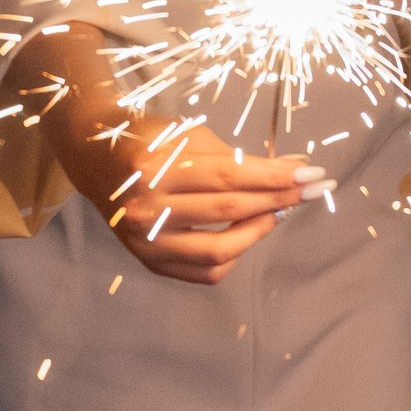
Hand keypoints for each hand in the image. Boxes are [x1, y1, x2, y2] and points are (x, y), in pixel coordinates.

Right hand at [65, 114, 318, 286]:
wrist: (96, 160)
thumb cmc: (152, 142)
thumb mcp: (191, 137)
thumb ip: (241, 158)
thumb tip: (297, 167)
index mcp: (156, 168)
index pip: (230, 176)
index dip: (276, 177)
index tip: (314, 173)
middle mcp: (147, 208)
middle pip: (228, 210)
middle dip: (280, 199)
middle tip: (314, 190)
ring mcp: (145, 241)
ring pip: (219, 250)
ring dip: (260, 230)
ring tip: (281, 210)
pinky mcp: (148, 262)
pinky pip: (203, 272)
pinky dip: (234, 256)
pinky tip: (249, 232)